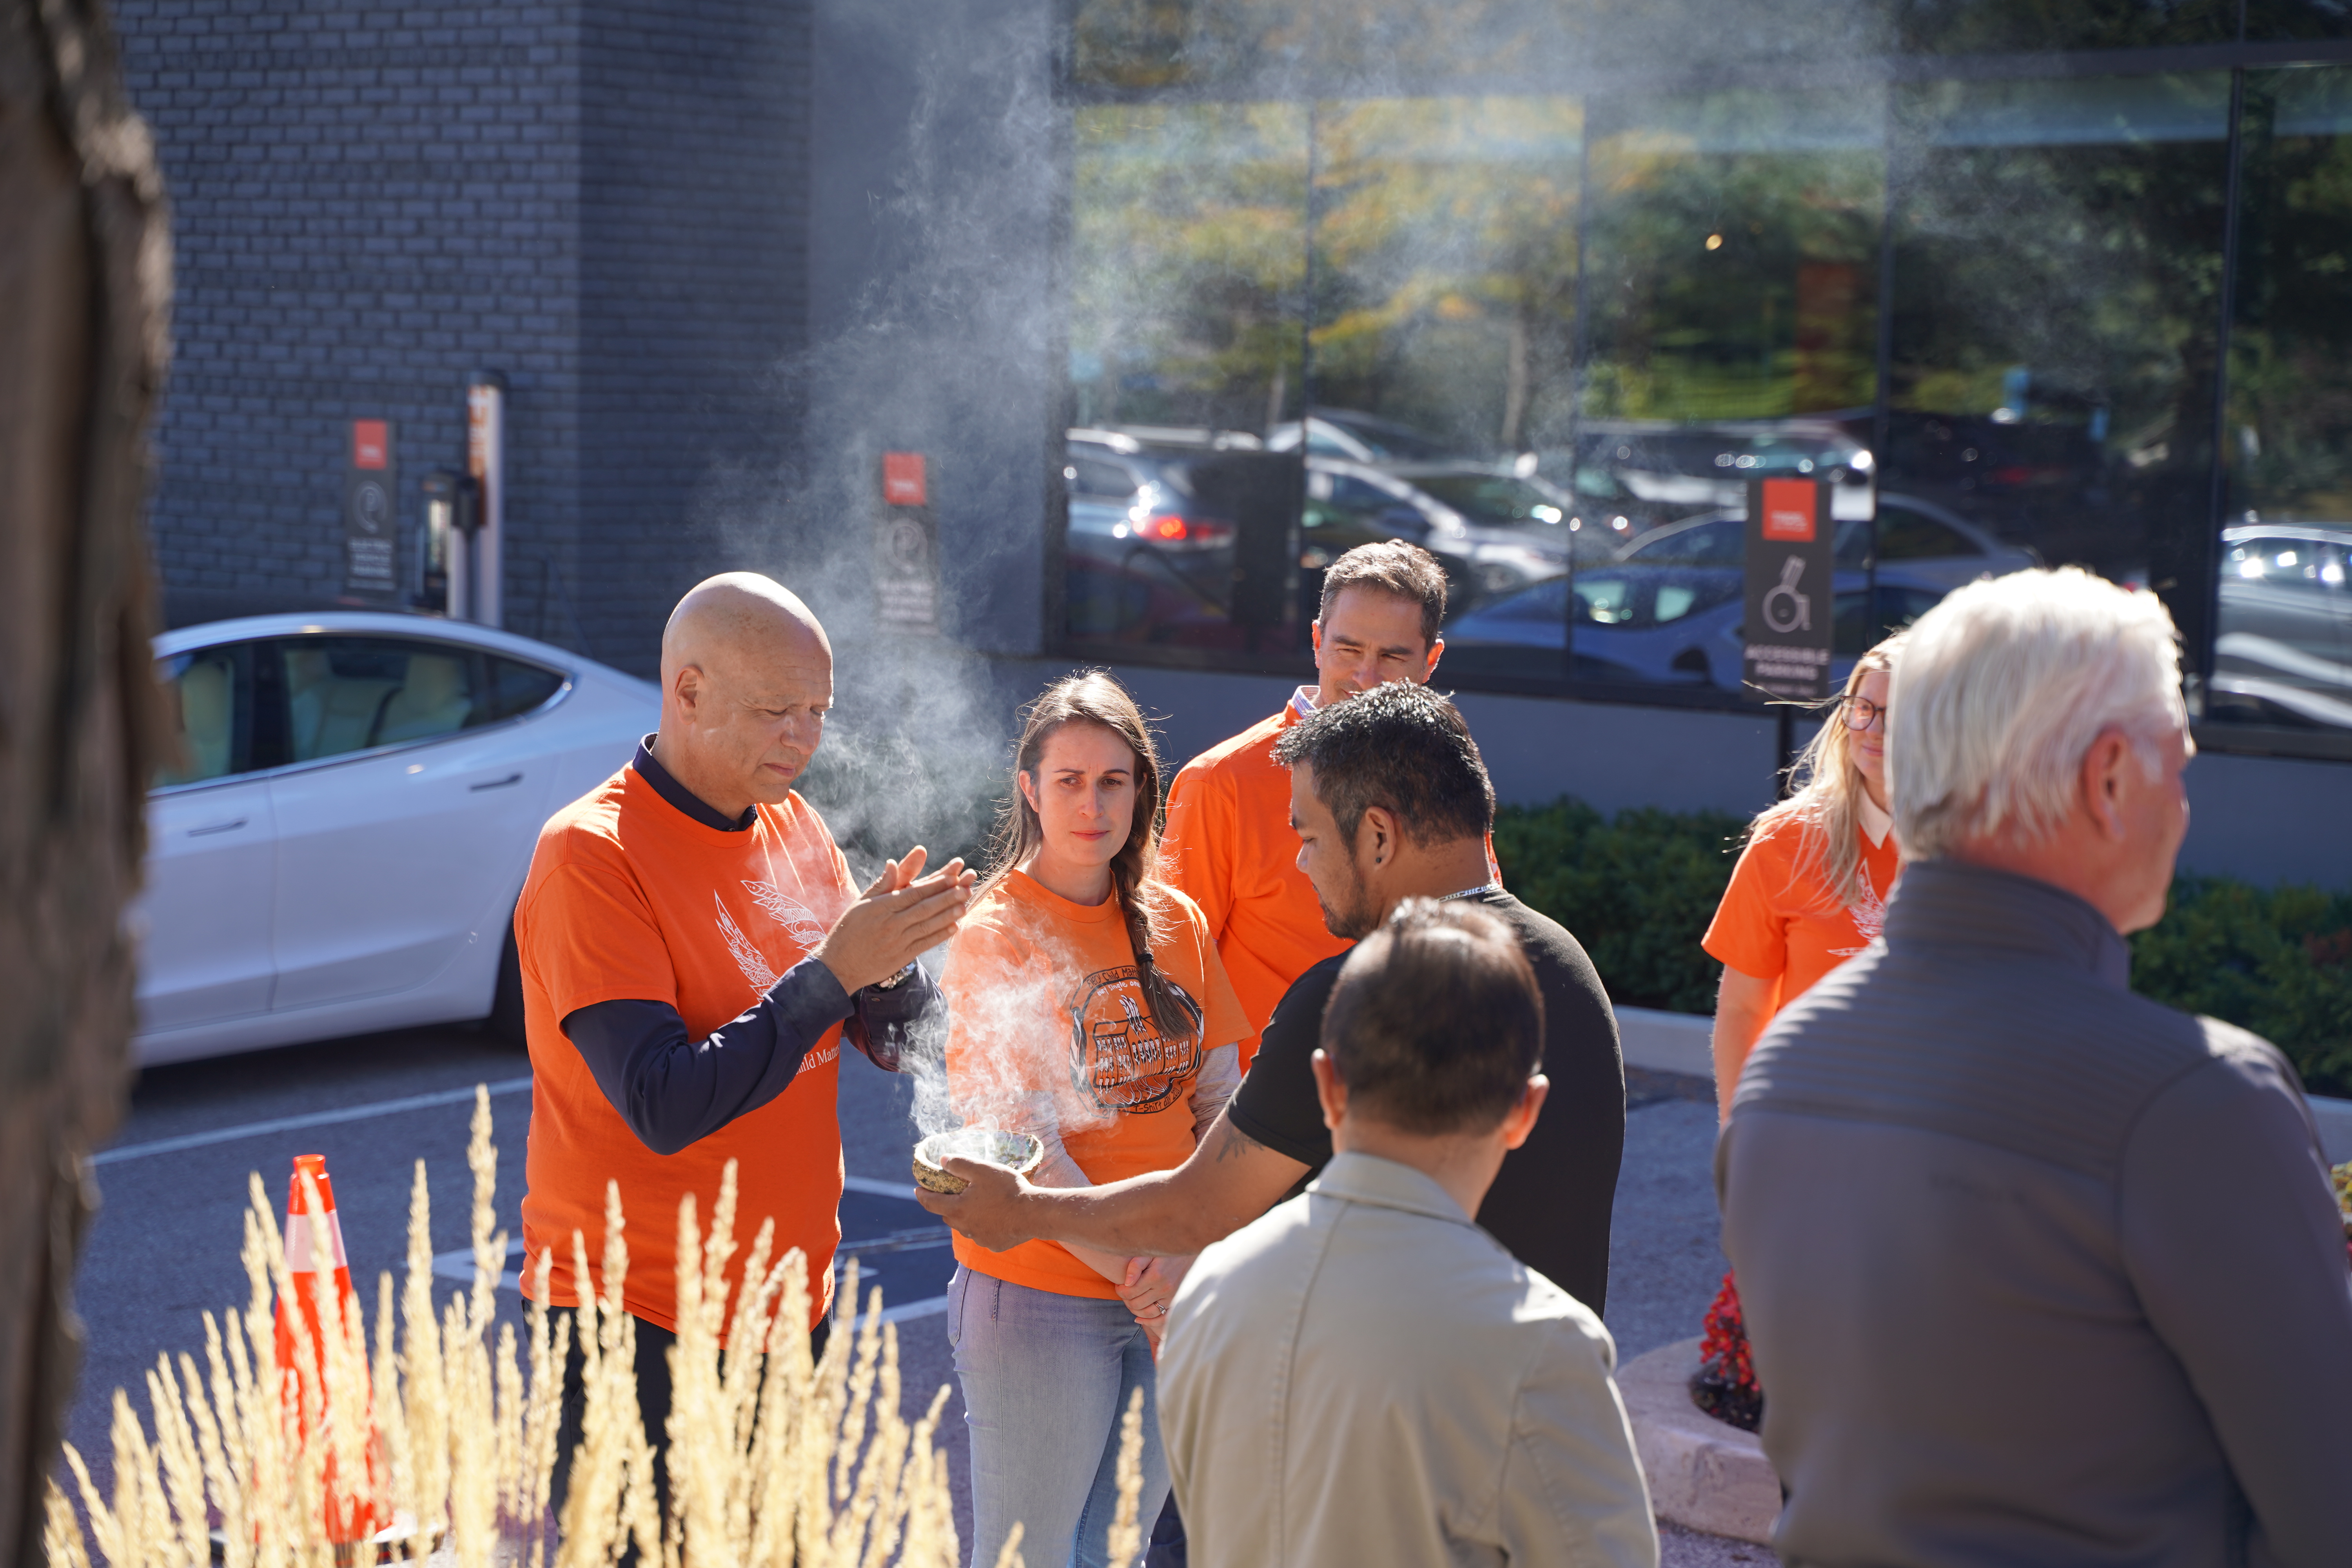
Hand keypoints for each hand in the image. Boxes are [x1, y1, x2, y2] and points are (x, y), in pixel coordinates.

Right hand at [809, 846, 976, 993]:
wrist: (838, 966)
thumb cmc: (848, 930)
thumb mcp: (861, 904)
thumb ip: (881, 885)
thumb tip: (893, 863)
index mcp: (880, 907)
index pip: (913, 893)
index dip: (934, 885)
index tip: (952, 876)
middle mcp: (890, 924)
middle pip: (924, 908)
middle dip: (947, 897)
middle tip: (966, 887)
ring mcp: (897, 942)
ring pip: (927, 926)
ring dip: (948, 915)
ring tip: (965, 905)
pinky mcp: (901, 958)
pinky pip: (924, 944)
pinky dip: (939, 936)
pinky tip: (953, 927)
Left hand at [916, 1159, 1042, 1250]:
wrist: (1034, 1213)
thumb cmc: (1008, 1189)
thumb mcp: (983, 1170)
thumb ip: (960, 1164)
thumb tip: (942, 1161)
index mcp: (958, 1209)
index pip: (930, 1203)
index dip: (922, 1195)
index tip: (918, 1189)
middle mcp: (965, 1227)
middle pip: (948, 1215)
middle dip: (946, 1205)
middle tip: (952, 1194)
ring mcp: (980, 1238)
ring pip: (965, 1226)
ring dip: (966, 1216)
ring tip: (977, 1204)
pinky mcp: (994, 1244)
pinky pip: (982, 1234)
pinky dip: (983, 1225)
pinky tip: (995, 1216)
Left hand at [1116, 1254, 1190, 1332]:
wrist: (1186, 1254)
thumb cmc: (1163, 1253)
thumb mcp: (1148, 1254)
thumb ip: (1135, 1266)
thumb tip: (1127, 1283)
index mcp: (1155, 1276)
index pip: (1129, 1292)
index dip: (1120, 1290)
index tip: (1119, 1285)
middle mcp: (1164, 1289)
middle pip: (1136, 1304)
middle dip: (1125, 1299)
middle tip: (1124, 1291)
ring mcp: (1172, 1297)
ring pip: (1147, 1313)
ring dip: (1135, 1310)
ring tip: (1131, 1300)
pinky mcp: (1176, 1302)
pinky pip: (1161, 1319)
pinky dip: (1149, 1322)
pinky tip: (1139, 1319)